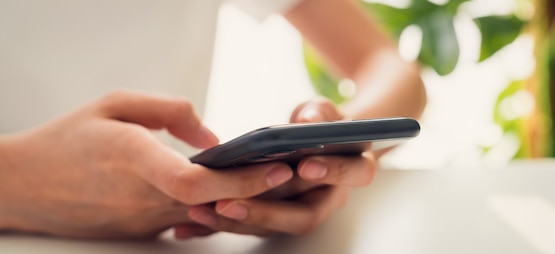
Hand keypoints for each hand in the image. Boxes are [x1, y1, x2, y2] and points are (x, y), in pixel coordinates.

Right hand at [0, 89, 293, 238]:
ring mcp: (142, 219)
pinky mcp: (143, 230)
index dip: (240, 179)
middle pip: (214, 200)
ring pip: (206, 214)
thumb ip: (170, 112)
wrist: (26, 185)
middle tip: (299, 173)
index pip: (194, 180)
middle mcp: (141, 196)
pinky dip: (217, 208)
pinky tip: (241, 194)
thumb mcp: (115, 103)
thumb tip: (215, 136)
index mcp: (132, 156)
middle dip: (261, 189)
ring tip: (280, 179)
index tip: (276, 167)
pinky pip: (189, 220)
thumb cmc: (69, 137)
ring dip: (245, 200)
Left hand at [179, 98, 376, 236]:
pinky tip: (189, 222)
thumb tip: (309, 122)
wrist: (315, 142)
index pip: (354, 175)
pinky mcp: (276, 218)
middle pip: (306, 215)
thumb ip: (321, 114)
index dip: (333, 172)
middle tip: (230, 200)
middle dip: (267, 211)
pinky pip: (250, 227)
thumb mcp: (323, 110)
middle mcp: (330, 197)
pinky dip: (219, 226)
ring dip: (237, 221)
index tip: (304, 165)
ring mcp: (301, 211)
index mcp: (354, 168)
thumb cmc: (319, 123)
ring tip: (201, 209)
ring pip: (274, 227)